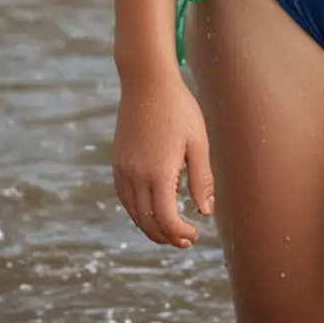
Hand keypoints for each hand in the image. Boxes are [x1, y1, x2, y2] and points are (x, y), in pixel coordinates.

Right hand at [112, 66, 213, 248]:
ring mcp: (123, 169)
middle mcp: (136, 175)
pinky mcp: (118, 161)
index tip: (194, 234)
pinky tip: (149, 209)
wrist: (147, 82)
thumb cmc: (178, 109)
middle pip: (147, 221)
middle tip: (184, 241)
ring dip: (150, 227)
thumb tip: (206, 211)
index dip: (179, 233)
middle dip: (165, 236)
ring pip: (133, 212)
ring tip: (168, 231)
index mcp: (159, 173)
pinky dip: (136, 211)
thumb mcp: (198, 142)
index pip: (166, 219)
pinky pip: (124, 197)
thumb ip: (201, 179)